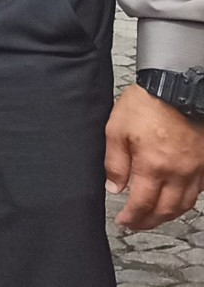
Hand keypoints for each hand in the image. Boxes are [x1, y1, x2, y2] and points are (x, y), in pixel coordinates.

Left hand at [106, 85, 203, 229]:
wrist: (175, 86)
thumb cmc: (146, 104)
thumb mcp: (117, 130)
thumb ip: (115, 163)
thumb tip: (114, 188)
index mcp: (153, 166)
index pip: (143, 204)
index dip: (133, 218)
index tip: (124, 222)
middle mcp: (178, 172)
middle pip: (167, 209)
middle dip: (151, 221)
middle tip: (138, 224)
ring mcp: (196, 168)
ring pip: (186, 203)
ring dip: (170, 214)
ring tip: (155, 216)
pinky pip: (199, 189)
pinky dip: (187, 199)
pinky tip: (177, 198)